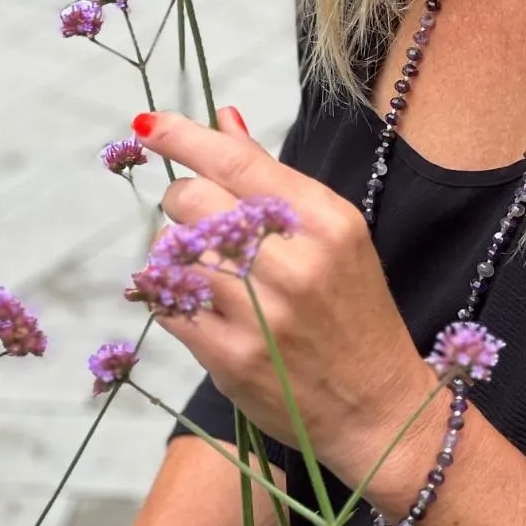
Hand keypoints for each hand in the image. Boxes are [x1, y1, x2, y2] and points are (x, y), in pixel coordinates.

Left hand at [132, 108, 440, 485]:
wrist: (376, 407)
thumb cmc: (353, 310)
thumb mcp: (333, 234)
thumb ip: (274, 177)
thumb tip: (223, 118)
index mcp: (325, 220)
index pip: (238, 162)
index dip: (184, 137)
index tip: (149, 125)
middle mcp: (294, 261)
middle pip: (194, 201)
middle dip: (182, 203)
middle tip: (198, 219)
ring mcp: (260, 312)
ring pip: (173, 252)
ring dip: (175, 252)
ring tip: (204, 266)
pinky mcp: (231, 358)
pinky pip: (169, 305)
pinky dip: (171, 295)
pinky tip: (197, 300)